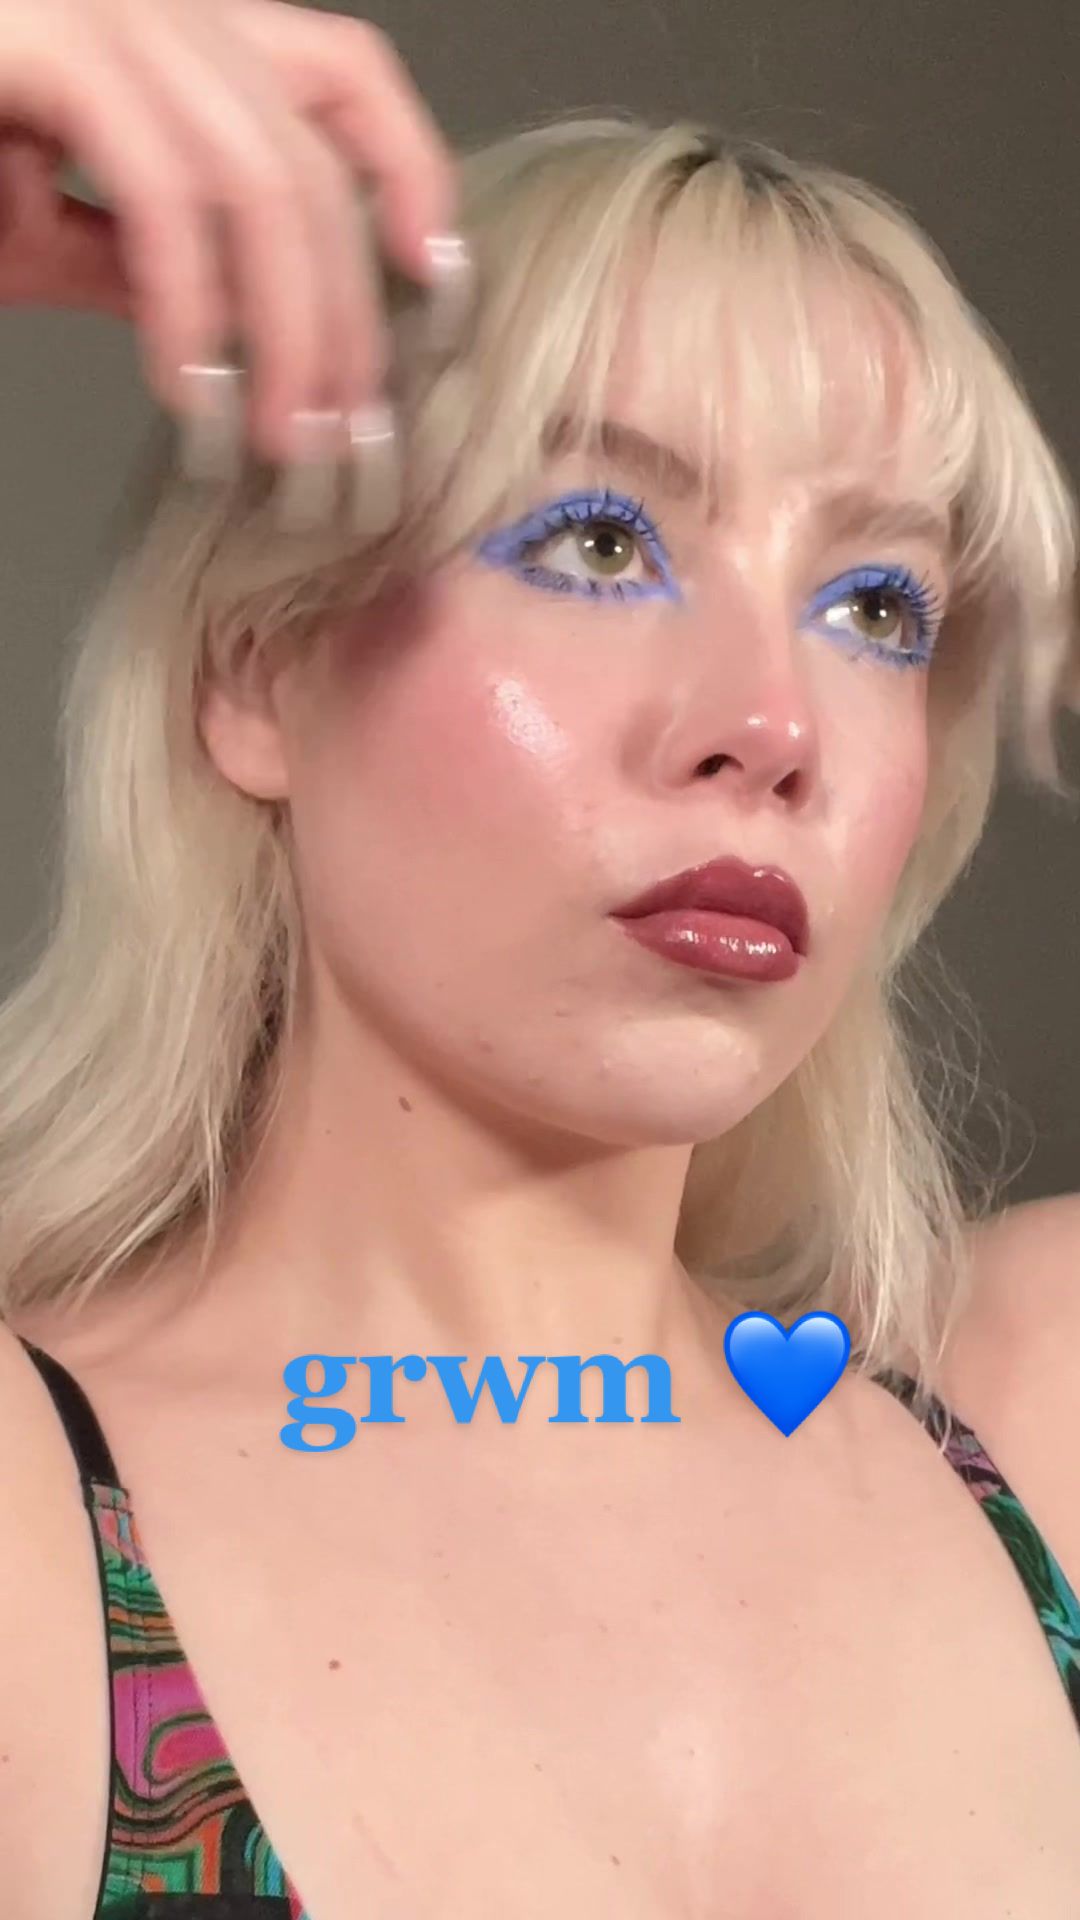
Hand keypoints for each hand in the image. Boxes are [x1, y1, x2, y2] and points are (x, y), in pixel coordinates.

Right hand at [0, 0, 466, 466]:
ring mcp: (101, 7)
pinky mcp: (45, 38)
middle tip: (343, 445)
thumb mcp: (49, 230)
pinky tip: (193, 393)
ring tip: (282, 447)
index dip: (412, 176)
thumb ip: (147, 258)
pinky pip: (164, 190)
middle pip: (313, 159)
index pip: (343, 78)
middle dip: (344, 319)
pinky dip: (191, 307)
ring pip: (263, 178)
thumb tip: (235, 327)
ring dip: (286, 333)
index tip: (439, 288)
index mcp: (171, 28)